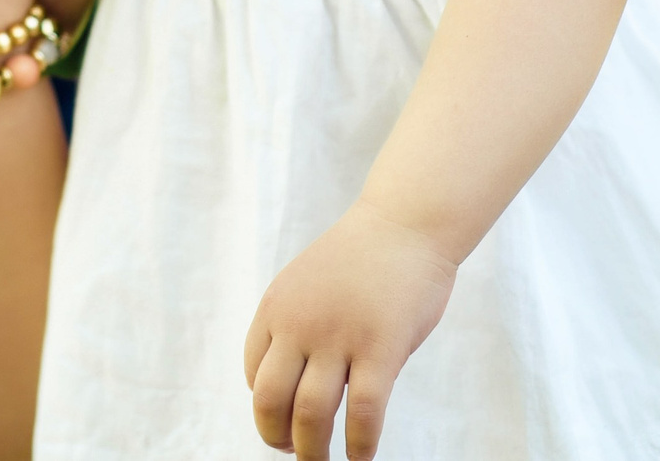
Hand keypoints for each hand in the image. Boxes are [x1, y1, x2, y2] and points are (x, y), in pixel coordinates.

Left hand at [244, 204, 457, 460]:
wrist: (405, 222)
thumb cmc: (363, 259)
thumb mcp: (310, 285)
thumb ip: (299, 329)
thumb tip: (299, 389)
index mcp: (277, 307)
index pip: (254, 373)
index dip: (266, 405)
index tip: (284, 419)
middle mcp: (299, 324)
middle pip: (270, 401)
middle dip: (275, 437)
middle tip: (293, 451)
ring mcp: (339, 336)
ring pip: (311, 415)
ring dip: (312, 453)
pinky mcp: (381, 347)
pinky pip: (364, 412)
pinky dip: (359, 445)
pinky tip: (361, 458)